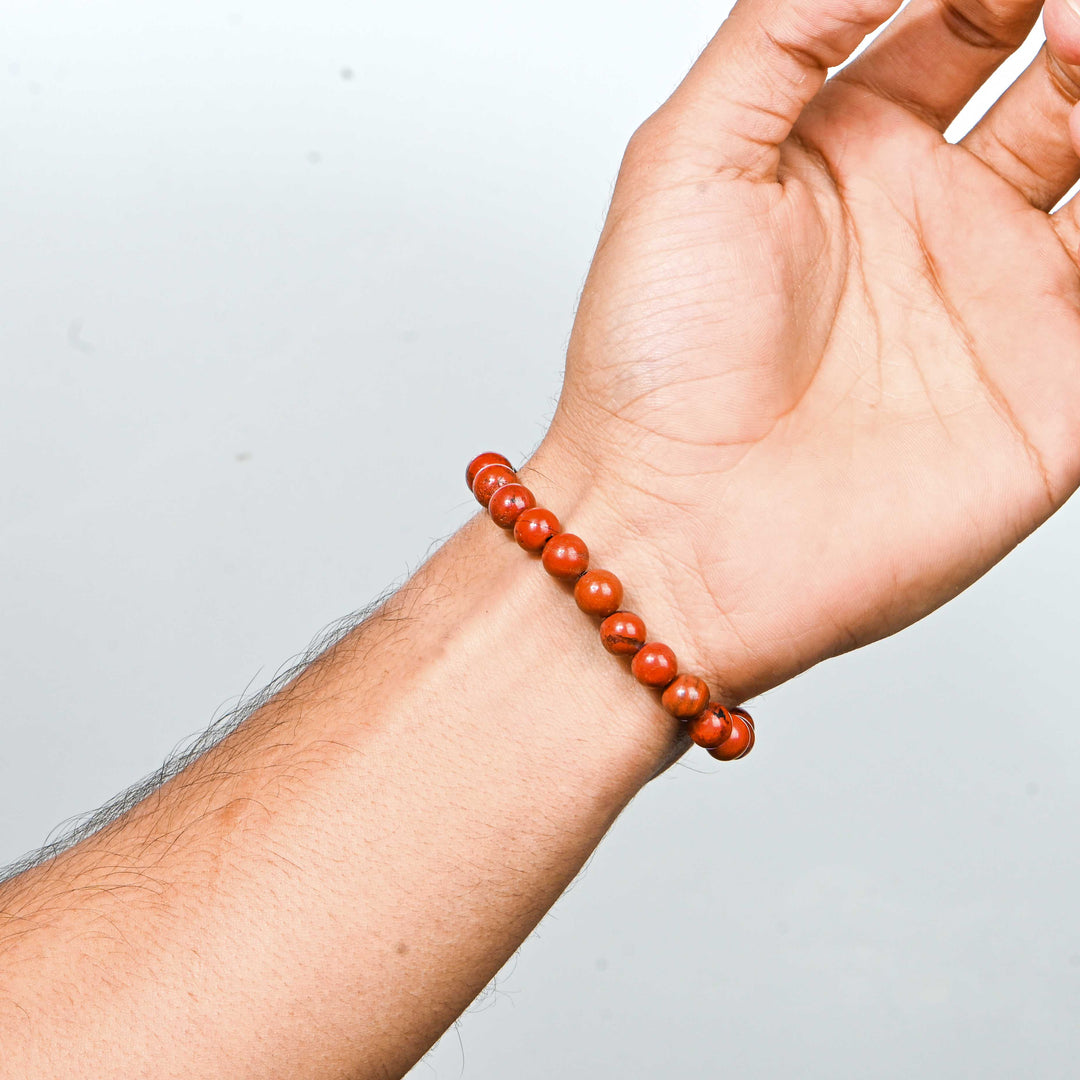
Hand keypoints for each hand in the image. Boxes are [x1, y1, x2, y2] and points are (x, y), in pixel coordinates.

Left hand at [533, 0, 1079, 700]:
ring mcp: (1000, 298)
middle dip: (1074, 18)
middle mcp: (931, 219)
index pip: (963, 16)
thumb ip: (782, 31)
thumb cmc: (653, 368)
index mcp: (848, 155)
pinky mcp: (1054, 387)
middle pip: (1063, 73)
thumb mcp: (687, 160)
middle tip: (1064, 12)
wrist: (675, 530)